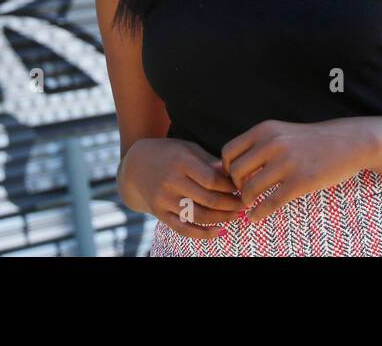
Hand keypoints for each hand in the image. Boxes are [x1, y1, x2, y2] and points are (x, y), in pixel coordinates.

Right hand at [119, 138, 244, 238]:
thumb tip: (232, 172)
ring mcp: (164, 199)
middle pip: (207, 199)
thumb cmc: (169, 154)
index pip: (211, 179)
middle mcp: (171, 181)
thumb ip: (209, 161)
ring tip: (236, 216)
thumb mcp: (188, 148)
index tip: (242, 187)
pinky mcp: (159, 213)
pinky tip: (219, 231)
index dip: (230, 186)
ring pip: (198, 215)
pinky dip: (202, 233)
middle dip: (231, 204)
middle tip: (245, 203)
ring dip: (221, 218)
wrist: (136, 166)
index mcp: (181, 162)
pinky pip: (183, 228)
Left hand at [221, 119, 371, 221]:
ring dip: (247, 201)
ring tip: (252, 203)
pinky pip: (270, 203)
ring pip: (250, 189)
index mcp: (266, 130)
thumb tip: (227, 166)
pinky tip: (257, 215)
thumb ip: (258, 145)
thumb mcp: (282, 132)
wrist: (348, 142)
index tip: (238, 177)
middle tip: (245, 192)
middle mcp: (273, 144)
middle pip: (236, 172)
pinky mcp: (300, 182)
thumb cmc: (311, 140)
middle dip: (237, 186)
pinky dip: (259, 213)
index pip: (229, 152)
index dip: (228, 168)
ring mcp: (287, 163)